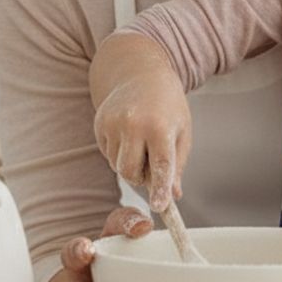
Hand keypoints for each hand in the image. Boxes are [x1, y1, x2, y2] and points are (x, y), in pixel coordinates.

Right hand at [93, 64, 190, 212]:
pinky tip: (129, 134)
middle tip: (152, 161)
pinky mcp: (99, 123)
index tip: (159, 207)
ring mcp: (113, 123)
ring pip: (118, 166)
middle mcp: (134, 124)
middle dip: (142, 178)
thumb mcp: (181, 130)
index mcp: (160, 126)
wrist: (141, 73)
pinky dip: (119, 153)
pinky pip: (108, 154)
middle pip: (132, 173)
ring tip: (142, 141)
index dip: (159, 188)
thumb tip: (172, 196)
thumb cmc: (167, 104)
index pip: (161, 165)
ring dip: (130, 164)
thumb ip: (177, 164)